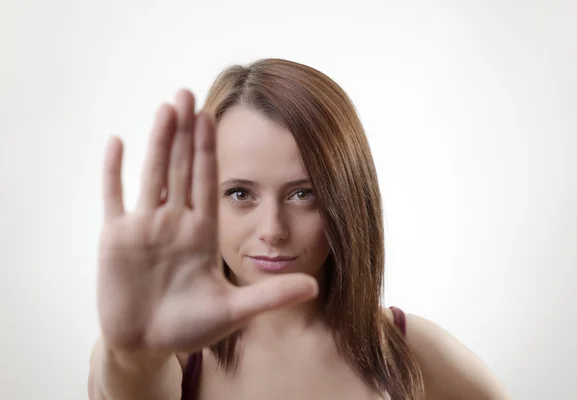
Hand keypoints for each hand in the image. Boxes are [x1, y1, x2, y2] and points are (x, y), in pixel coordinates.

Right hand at [97, 89, 317, 356]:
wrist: (147, 346)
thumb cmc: (188, 329)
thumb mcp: (232, 311)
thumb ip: (270, 295)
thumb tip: (315, 288)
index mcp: (202, 234)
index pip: (207, 182)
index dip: (209, 150)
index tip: (215, 117)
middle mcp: (174, 223)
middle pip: (181, 168)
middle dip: (185, 132)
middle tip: (189, 94)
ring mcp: (144, 228)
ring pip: (152, 174)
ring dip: (158, 141)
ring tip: (166, 107)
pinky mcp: (115, 239)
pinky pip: (113, 197)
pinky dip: (113, 171)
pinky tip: (117, 141)